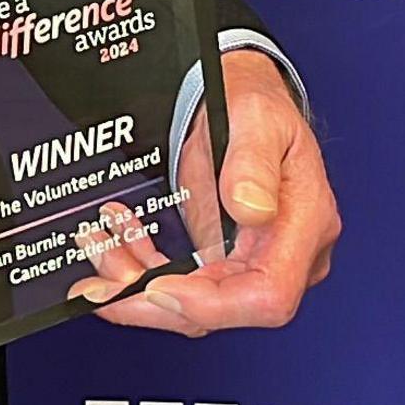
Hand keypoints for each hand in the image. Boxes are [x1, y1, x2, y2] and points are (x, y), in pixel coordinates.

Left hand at [96, 48, 337, 334]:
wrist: (243, 95)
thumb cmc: (258, 103)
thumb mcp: (256, 115)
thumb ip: (253, 162)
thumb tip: (249, 209)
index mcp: (305, 224)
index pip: (269, 294)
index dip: (212, 304)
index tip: (159, 287)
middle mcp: (284, 254)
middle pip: (224, 309)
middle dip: (154, 299)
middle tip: (102, 282)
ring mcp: (253, 260)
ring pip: (195, 304)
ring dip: (138, 286)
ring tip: (99, 246)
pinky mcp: (224, 258)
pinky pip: (184, 284)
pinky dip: (143, 272)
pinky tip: (116, 246)